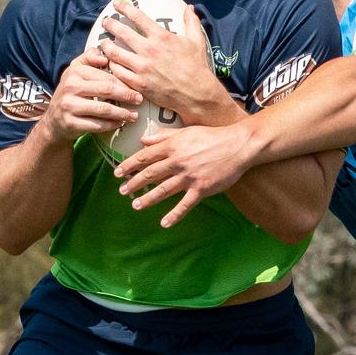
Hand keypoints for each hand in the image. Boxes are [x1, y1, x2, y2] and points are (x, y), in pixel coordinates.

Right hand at [38, 49, 143, 143]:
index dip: (124, 82)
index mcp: (75, 71)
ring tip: (134, 115)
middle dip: (127, 96)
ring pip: (103, 109)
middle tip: (139, 100)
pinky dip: (112, 125)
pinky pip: (97, 125)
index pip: (105, 76)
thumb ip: (89, 58)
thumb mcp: (75, 71)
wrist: (54, 119)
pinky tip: (120, 123)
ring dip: (122, 113)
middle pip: (106, 90)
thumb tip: (104, 55)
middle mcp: (70, 87)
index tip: (137, 87)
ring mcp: (69, 106)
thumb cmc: (71, 92)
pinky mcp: (70, 123)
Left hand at [99, 2, 220, 120]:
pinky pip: (117, 72)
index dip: (124, 8)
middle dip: (110, 24)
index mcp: (161, 37)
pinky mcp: (138, 83)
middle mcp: (149, 50)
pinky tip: (111, 62)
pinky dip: (112, 65)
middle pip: (121, 32)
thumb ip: (191, 22)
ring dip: (106, 45)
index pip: (137, 16)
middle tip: (107, 22)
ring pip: (114, 53)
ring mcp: (142, 68)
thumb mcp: (196, 41)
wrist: (196, 94)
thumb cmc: (197, 67)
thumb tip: (190, 8)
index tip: (117, 4)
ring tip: (104, 42)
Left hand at [113, 121, 254, 227]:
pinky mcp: (201, 189)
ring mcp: (189, 177)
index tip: (118, 172)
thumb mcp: (185, 131)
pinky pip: (185, 205)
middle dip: (134, 183)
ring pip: (163, 190)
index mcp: (172, 146)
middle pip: (150, 174)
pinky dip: (174, 215)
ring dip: (148, 199)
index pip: (145, 157)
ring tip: (136, 205)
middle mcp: (178, 162)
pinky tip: (164, 223)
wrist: (237, 145)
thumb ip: (163, 136)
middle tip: (123, 191)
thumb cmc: (211, 136)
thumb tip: (143, 141)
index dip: (129, 165)